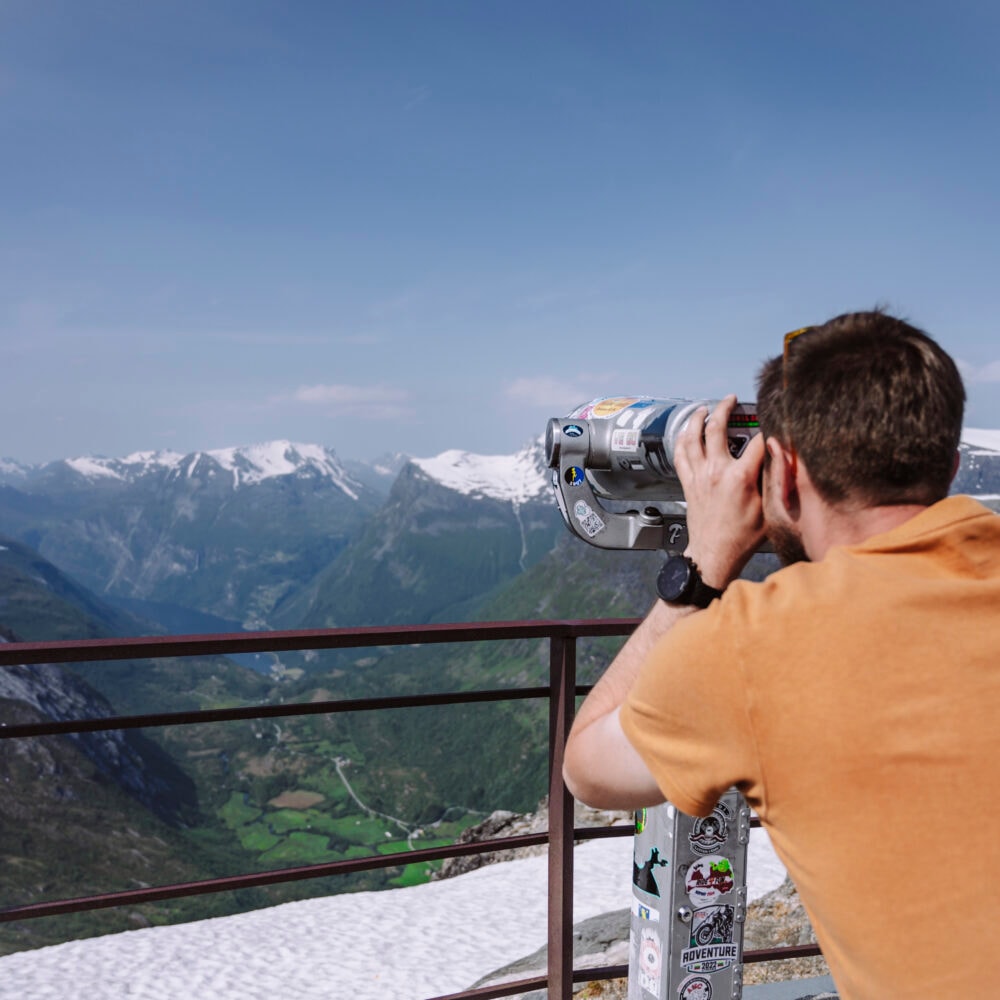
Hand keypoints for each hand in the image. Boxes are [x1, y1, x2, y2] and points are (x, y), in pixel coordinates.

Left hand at [673, 395, 765, 589]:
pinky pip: (680, 454)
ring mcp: (699, 476)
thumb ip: (777, 481)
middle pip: (717, 428)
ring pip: (692, 437)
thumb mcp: (771, 509)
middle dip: (725, 408)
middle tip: (731, 399)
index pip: (757, 441)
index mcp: (740, 477)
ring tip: (703, 408)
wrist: (715, 554)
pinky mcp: (687, 483)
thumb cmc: (743, 537)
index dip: (768, 430)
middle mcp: (716, 471)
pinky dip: (682, 439)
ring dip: (697, 418)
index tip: (773, 424)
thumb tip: (783, 457)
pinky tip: (686, 432)